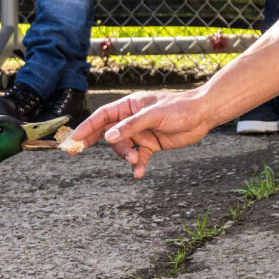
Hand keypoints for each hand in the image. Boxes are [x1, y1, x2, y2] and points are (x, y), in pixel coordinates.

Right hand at [67, 90, 213, 177]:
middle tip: (76, 151)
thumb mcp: (154, 115)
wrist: (203, 115)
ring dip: (126, 156)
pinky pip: (138, 157)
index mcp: (131, 105)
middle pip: (109, 132)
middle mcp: (133, 119)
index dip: (88, 126)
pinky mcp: (151, 144)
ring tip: (136, 160)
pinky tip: (139, 172)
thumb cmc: (180, 108)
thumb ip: (131, 126)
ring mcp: (142, 132)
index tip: (74, 138)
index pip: (104, 115)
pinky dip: (137, 165)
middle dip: (95, 142)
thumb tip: (108, 137)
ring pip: (123, 147)